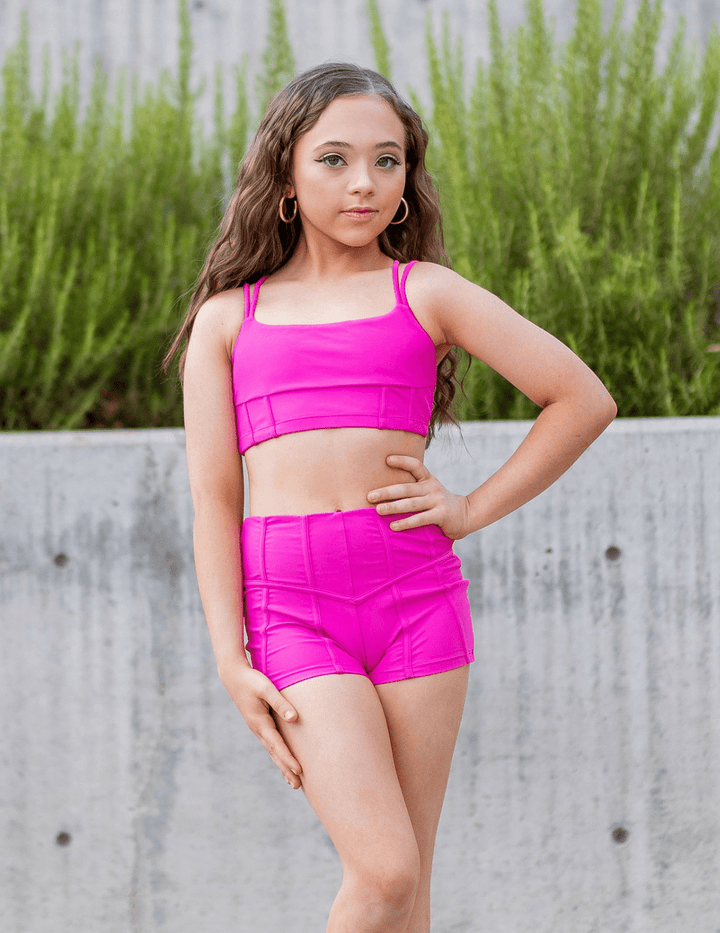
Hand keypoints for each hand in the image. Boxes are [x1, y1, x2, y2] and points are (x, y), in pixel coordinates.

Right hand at [219, 663, 302, 789]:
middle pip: (274, 753)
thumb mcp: (266, 688)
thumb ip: (280, 703)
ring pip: (271, 750)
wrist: (233, 676)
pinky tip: (281, 760)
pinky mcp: (258, 724)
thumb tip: (295, 718)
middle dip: (285, 769)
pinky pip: (270, 743)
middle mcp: (257, 729)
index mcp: (259, 722)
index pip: (277, 745)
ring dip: (281, 765)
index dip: (288, 758)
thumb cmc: (251, 680)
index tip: (299, 770)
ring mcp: (257, 727)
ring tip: (292, 781)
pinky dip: (277, 754)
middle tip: (297, 786)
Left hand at [367, 455, 472, 539]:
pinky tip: (393, 526)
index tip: (387, 459)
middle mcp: (432, 487)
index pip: (416, 466)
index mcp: (428, 479)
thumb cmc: (438, 504)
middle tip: (370, 496)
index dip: (402, 461)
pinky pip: (420, 519)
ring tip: (378, 510)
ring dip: (393, 507)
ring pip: (411, 503)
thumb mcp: (428, 491)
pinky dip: (406, 522)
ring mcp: (437, 500)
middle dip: (386, 492)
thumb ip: (412, 489)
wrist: (465, 515)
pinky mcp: (441, 515)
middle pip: (406, 488)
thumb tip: (382, 493)